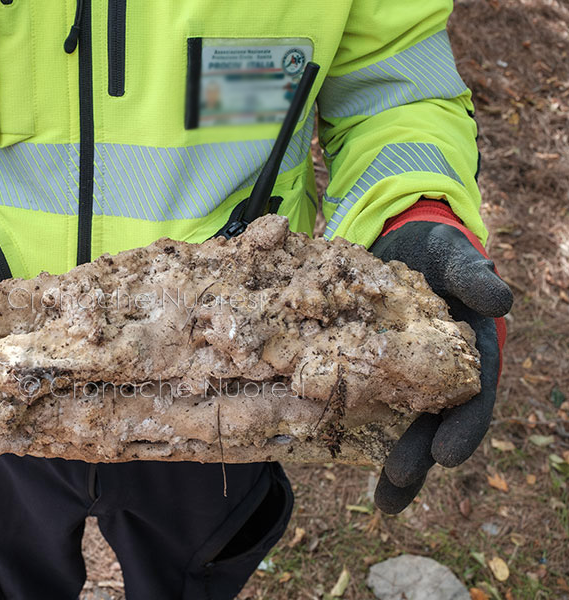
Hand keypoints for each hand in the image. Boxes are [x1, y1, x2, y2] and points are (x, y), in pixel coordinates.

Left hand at [369, 201, 511, 513]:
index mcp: (467, 353)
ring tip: (382, 501)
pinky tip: (329, 448)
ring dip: (392, 459)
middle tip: (396, 483)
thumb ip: (473, 276)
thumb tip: (501, 303)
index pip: (473, 397)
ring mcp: (401, 373)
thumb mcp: (453, 256)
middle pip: (432, 421)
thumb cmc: (434, 251)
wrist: (396, 239)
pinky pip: (356, 396)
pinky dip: (346, 422)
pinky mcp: (365, 366)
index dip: (463, 427)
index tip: (448, 456)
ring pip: (399, 421)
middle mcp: (437, 372)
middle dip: (418, 455)